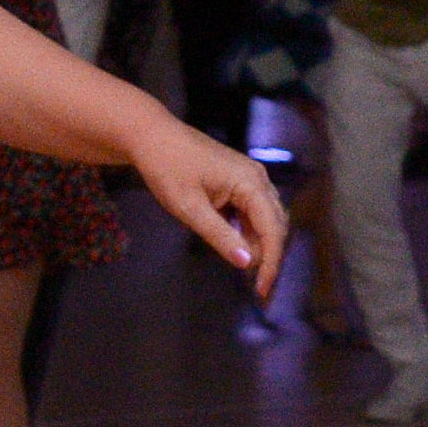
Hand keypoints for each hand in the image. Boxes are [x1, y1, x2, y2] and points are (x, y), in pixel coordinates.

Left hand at [133, 121, 288, 295]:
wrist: (151, 136)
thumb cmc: (167, 168)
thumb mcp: (189, 207)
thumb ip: (220, 236)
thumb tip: (246, 263)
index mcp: (251, 182)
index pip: (273, 230)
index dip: (271, 263)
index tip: (263, 291)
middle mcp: (258, 178)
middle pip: (276, 225)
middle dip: (269, 257)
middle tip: (257, 288)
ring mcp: (250, 177)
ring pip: (265, 220)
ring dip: (257, 245)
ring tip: (244, 271)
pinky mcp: (239, 180)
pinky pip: (252, 211)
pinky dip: (246, 232)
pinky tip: (233, 245)